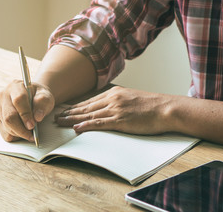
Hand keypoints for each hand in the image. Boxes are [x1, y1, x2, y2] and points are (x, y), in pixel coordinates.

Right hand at [0, 80, 54, 141]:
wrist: (34, 98)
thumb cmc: (39, 97)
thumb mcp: (46, 96)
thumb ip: (43, 103)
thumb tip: (37, 117)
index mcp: (16, 86)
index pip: (18, 100)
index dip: (25, 114)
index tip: (32, 125)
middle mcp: (4, 96)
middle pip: (9, 116)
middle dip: (21, 129)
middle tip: (32, 135)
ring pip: (6, 126)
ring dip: (19, 133)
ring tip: (30, 133)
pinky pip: (4, 132)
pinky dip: (15, 136)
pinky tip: (23, 132)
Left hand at [55, 86, 175, 134]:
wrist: (165, 108)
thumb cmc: (151, 105)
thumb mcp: (132, 98)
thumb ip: (118, 102)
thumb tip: (107, 108)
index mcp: (114, 93)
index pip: (90, 101)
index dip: (76, 107)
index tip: (66, 110)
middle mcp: (112, 99)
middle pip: (86, 107)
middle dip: (69, 113)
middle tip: (56, 116)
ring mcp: (116, 109)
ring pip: (89, 115)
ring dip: (73, 119)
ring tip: (60, 122)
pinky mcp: (120, 120)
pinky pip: (99, 123)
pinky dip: (86, 126)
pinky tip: (76, 128)